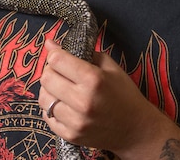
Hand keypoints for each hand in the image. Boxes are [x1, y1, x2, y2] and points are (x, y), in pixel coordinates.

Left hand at [38, 38, 166, 153]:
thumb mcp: (110, 67)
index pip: (56, 60)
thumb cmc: (124, 94)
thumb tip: (50, 45)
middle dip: (50, 71)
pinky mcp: (71, 136)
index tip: (58, 55)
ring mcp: (76, 121)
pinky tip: (64, 105)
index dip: (54, 54)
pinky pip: (47, 117)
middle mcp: (83, 101)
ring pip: (43, 98)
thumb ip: (83, 53)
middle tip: (59, 72)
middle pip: (46, 78)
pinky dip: (51, 109)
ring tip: (61, 90)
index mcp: (94, 79)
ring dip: (49, 91)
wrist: (136, 129)